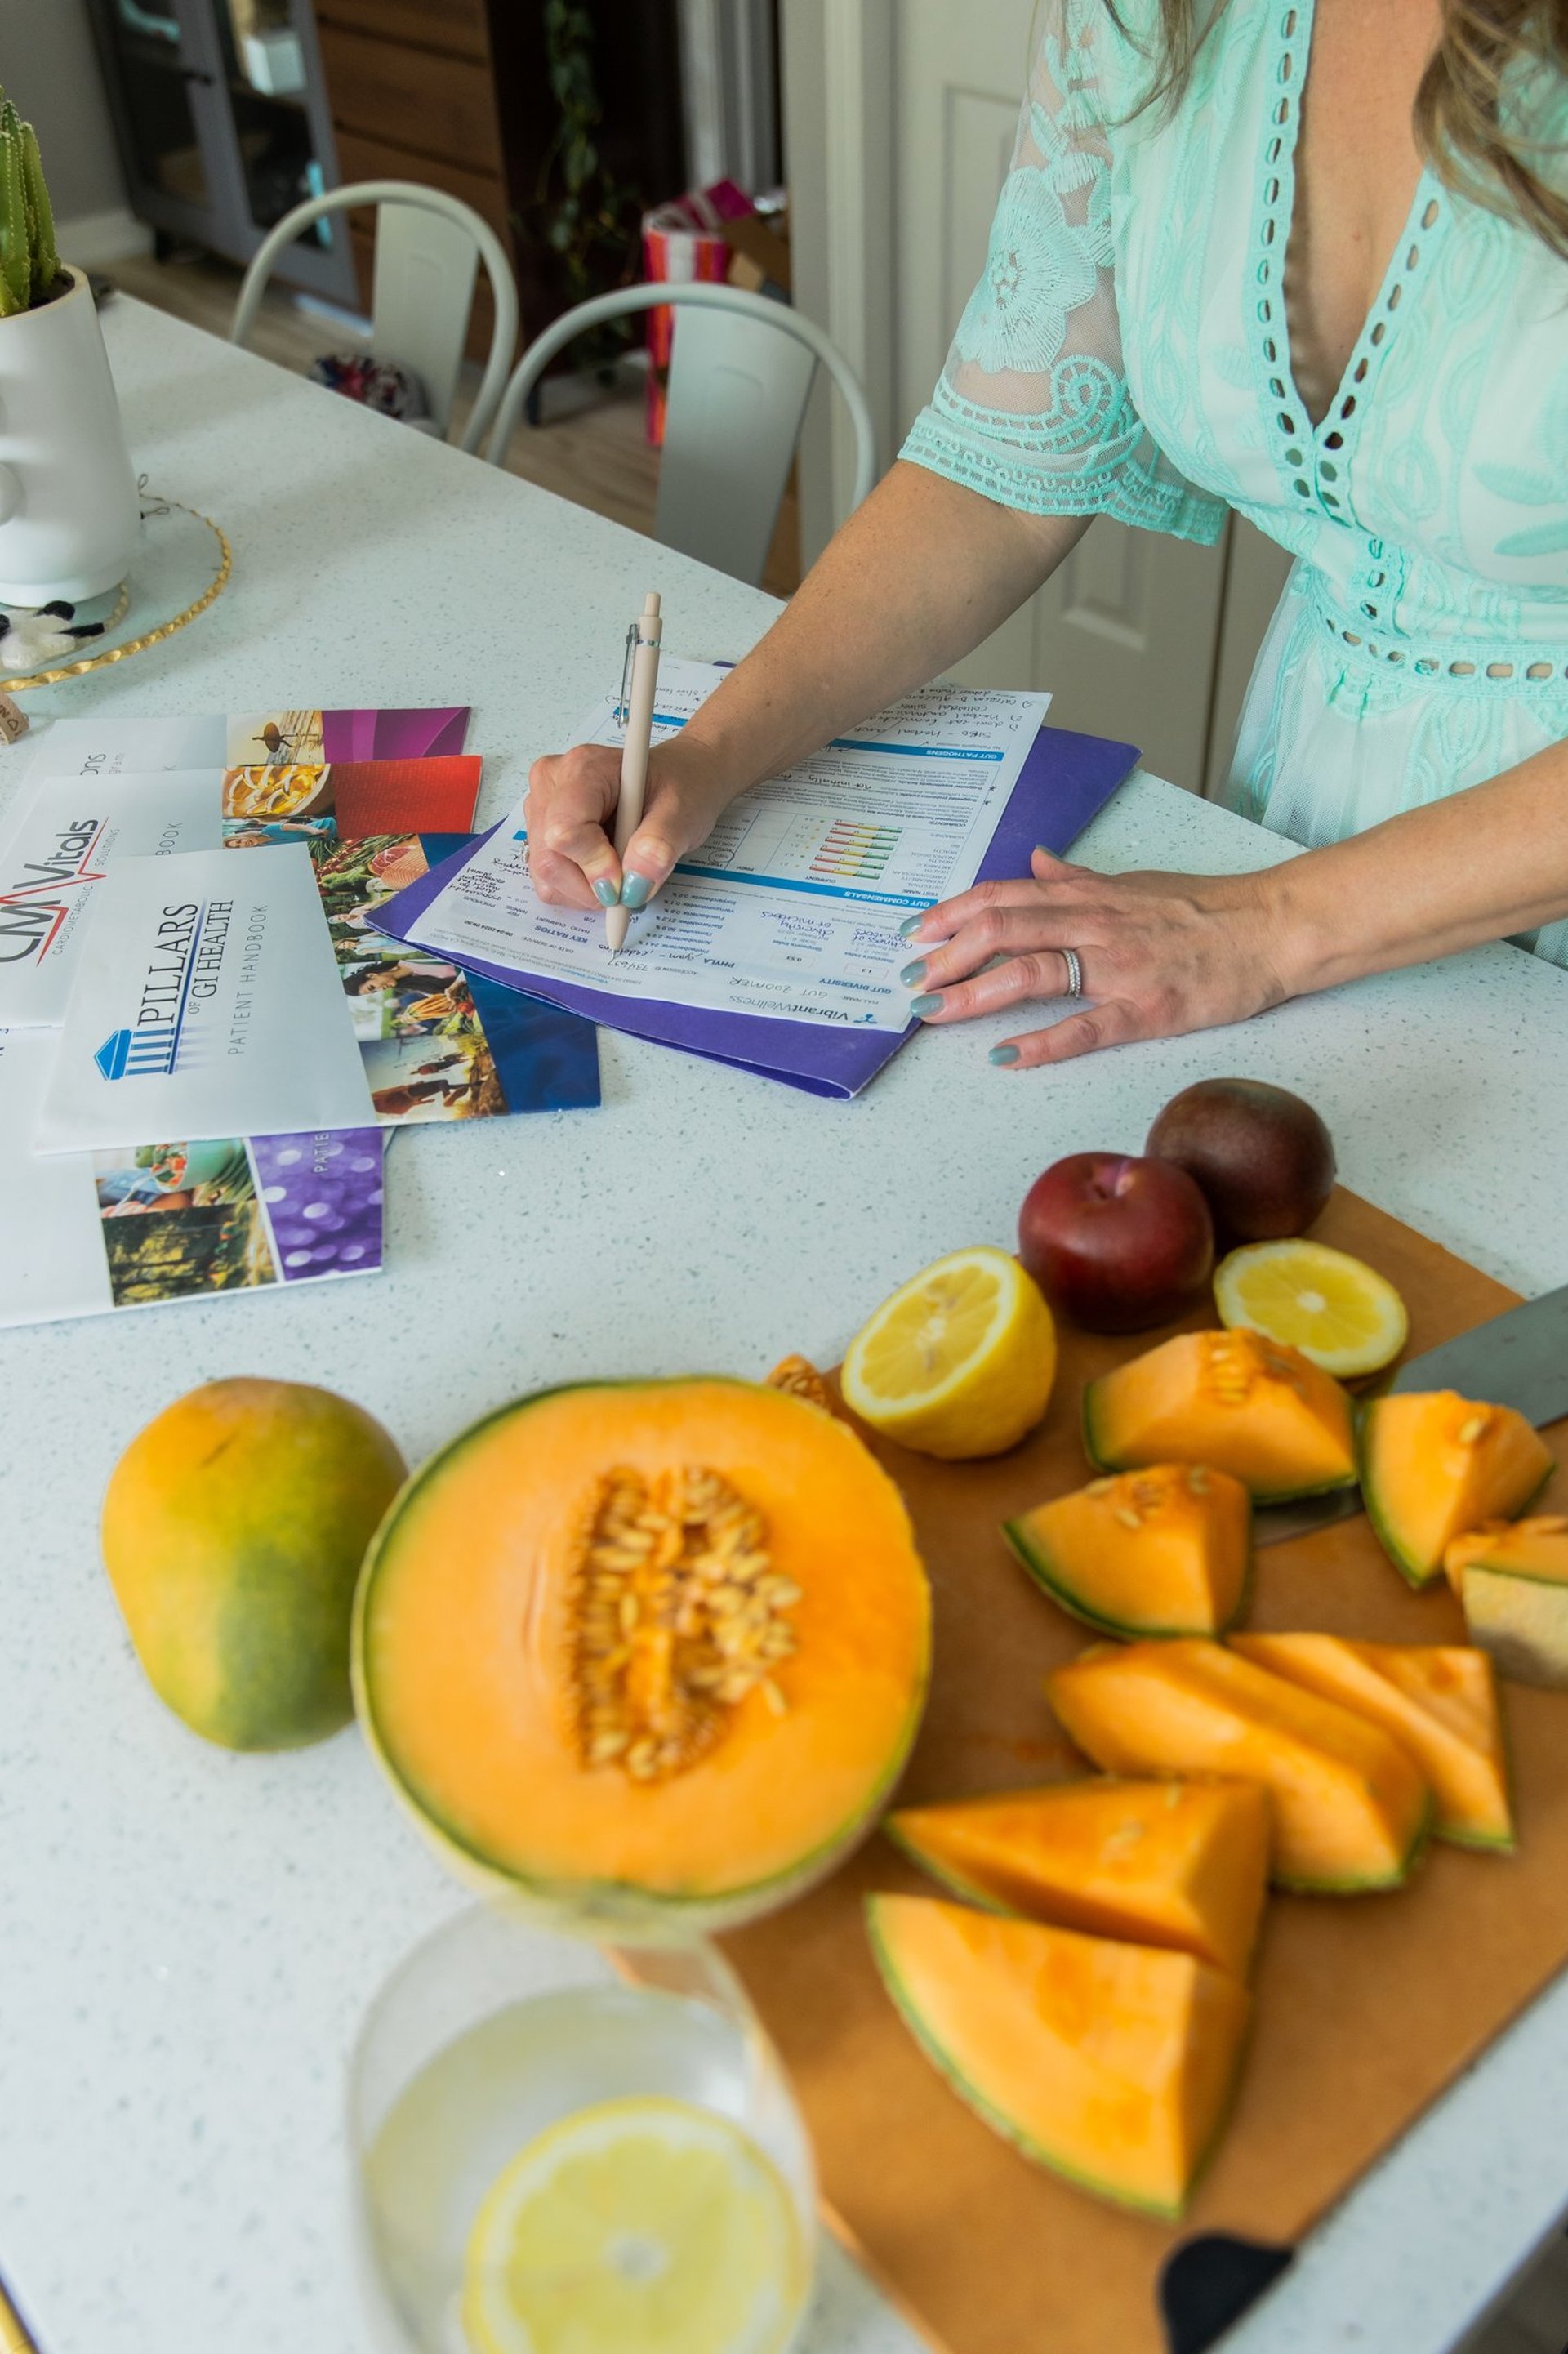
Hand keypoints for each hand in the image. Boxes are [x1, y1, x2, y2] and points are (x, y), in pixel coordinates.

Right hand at [524, 737, 730, 910]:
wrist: (677, 780)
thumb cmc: (679, 787)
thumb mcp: (683, 813)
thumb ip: (659, 846)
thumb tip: (634, 884)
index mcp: (584, 768)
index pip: (565, 831)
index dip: (595, 866)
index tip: (626, 880)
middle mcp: (552, 783)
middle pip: (550, 858)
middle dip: (591, 886)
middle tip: (629, 882)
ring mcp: (541, 807)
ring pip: (546, 874)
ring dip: (585, 890)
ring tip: (620, 868)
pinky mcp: (540, 831)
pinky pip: (547, 879)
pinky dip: (577, 889)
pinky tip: (604, 869)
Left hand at [900, 849, 1288, 1065]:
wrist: (1273, 928)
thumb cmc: (1207, 907)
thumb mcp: (1134, 882)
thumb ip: (1077, 879)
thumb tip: (1034, 861)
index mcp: (1089, 896)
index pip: (1003, 896)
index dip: (952, 912)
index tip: (915, 932)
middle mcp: (1095, 924)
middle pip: (1003, 930)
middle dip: (947, 956)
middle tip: (910, 980)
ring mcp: (1119, 967)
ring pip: (1033, 972)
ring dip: (975, 993)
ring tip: (935, 1012)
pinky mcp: (1147, 1009)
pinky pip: (1086, 1026)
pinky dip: (1042, 1041)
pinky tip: (1005, 1054)